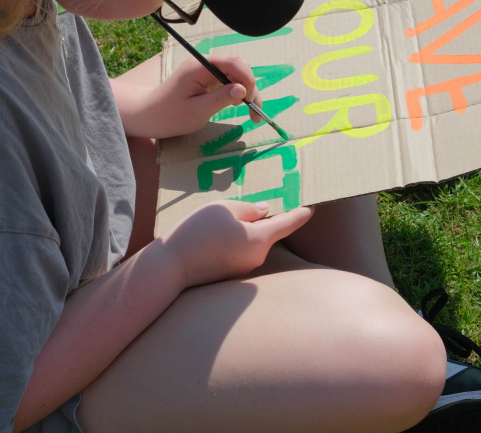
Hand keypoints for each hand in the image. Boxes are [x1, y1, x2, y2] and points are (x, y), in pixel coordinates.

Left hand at [123, 55, 262, 137]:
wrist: (148, 116)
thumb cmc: (169, 115)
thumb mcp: (197, 111)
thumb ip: (221, 99)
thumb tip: (243, 89)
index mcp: (200, 67)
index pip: (233, 62)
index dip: (247, 79)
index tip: (249, 101)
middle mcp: (204, 64)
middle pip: (238, 67)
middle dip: (250, 87)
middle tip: (254, 112)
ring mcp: (205, 71)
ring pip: (236, 75)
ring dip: (246, 91)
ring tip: (250, 113)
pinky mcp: (206, 79)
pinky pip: (228, 81)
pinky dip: (237, 93)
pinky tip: (238, 106)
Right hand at [160, 200, 312, 287]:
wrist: (169, 267)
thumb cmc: (197, 232)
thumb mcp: (223, 209)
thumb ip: (249, 208)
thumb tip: (264, 213)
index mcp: (260, 239)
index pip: (288, 223)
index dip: (300, 213)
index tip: (311, 207)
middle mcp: (257, 257)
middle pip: (266, 232)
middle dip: (258, 219)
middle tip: (239, 206)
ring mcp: (244, 268)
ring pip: (250, 242)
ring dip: (242, 231)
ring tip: (214, 223)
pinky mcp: (231, 274)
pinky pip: (238, 252)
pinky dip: (232, 242)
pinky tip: (210, 237)